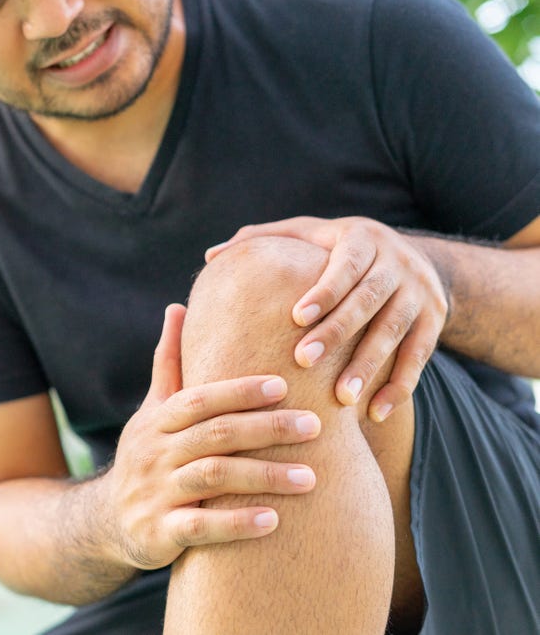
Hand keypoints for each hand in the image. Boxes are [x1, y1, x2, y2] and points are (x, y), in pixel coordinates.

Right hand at [102, 304, 321, 570]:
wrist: (106, 521)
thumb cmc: (147, 456)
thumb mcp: (152, 411)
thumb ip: (169, 364)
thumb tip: (176, 307)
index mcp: (157, 421)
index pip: (199, 399)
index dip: (239, 390)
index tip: (283, 384)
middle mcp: (154, 452)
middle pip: (213, 434)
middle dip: (265, 429)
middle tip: (315, 425)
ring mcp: (155, 493)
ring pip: (212, 478)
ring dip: (263, 476)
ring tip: (310, 478)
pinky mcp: (159, 532)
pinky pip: (200, 527)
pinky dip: (236, 524)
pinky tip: (274, 521)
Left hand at [206, 217, 447, 421]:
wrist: (417, 258)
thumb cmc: (338, 250)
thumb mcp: (309, 234)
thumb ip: (263, 239)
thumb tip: (212, 256)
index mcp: (362, 238)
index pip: (344, 264)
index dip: (323, 291)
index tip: (295, 318)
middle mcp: (397, 262)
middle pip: (369, 299)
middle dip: (339, 332)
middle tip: (304, 361)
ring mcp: (420, 292)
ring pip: (396, 331)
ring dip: (370, 366)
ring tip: (341, 398)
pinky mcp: (435, 321)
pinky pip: (420, 357)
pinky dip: (399, 386)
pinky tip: (374, 413)